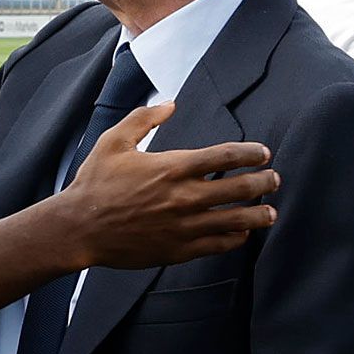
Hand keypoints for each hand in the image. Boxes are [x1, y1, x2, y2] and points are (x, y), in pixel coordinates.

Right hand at [59, 102, 277, 270]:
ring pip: (237, 220)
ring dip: (259, 214)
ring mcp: (184, 226)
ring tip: (270, 212)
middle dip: (264, 182)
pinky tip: (242, 233)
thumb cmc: (95, 183)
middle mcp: (184, 197)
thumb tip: (170, 104)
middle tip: (274, 179)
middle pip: (240, 188)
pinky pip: (219, 245)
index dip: (251, 153)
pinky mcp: (179, 249)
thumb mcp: (113, 141)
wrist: (79, 228)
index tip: (263, 153)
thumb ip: (143, 119)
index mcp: (172, 167)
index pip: (226, 156)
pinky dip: (236, 238)